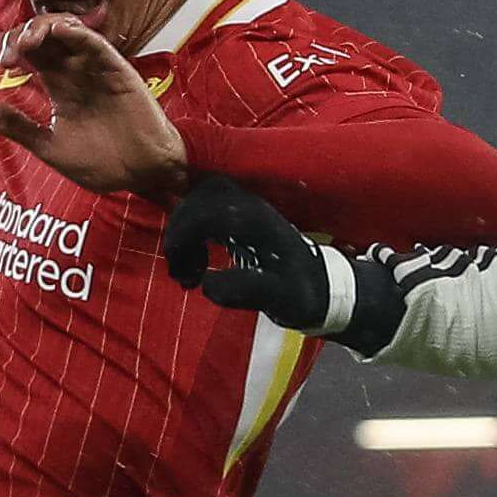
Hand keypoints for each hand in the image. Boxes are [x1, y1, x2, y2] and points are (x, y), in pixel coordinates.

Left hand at [0, 13, 187, 195]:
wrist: (142, 174)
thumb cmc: (102, 162)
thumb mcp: (48, 145)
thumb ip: (14, 125)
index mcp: (59, 85)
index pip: (29, 52)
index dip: (8, 48)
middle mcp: (75, 70)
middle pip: (42, 36)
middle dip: (18, 38)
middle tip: (5, 57)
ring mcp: (95, 67)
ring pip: (65, 31)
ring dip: (41, 30)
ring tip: (25, 43)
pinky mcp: (116, 70)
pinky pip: (94, 43)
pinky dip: (75, 32)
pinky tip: (57, 32)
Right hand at [160, 177, 340, 327]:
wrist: (321, 287)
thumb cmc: (300, 293)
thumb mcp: (279, 298)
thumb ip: (246, 290)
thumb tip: (207, 284)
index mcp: (256, 222)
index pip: (207, 211)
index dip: (182, 233)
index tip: (175, 264)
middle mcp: (250, 207)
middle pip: (199, 198)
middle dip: (180, 231)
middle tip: (179, 269)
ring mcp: (246, 208)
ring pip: (201, 201)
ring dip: (185, 231)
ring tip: (187, 270)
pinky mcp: (241, 216)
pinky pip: (207, 210)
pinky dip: (194, 233)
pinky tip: (197, 262)